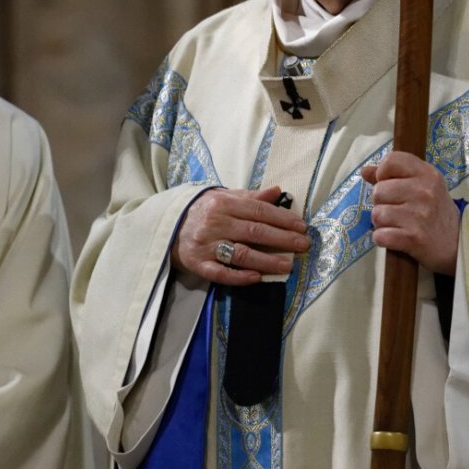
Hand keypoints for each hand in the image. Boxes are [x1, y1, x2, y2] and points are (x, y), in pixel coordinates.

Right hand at [171, 185, 309, 284]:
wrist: (166, 226)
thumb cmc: (202, 210)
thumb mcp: (223, 197)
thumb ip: (250, 196)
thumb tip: (277, 191)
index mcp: (224, 202)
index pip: (259, 210)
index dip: (283, 219)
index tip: (302, 227)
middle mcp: (215, 222)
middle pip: (254, 231)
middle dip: (282, 239)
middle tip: (303, 246)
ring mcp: (206, 244)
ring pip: (241, 253)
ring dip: (266, 260)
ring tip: (288, 266)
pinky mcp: (197, 264)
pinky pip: (221, 273)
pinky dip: (239, 276)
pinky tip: (257, 277)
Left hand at [360, 152, 459, 274]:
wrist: (457, 243)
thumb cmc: (435, 211)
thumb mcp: (422, 185)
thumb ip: (393, 175)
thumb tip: (365, 170)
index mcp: (427, 174)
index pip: (391, 161)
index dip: (383, 173)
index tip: (390, 184)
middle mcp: (424, 191)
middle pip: (378, 190)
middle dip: (382, 202)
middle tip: (397, 209)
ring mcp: (419, 215)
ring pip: (376, 214)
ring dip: (382, 222)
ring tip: (397, 224)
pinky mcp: (413, 238)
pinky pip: (380, 235)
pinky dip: (383, 239)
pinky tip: (395, 237)